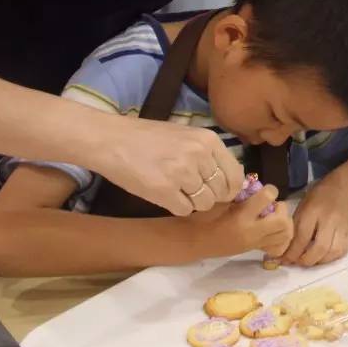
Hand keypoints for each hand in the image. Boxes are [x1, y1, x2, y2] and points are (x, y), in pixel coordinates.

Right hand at [92, 117, 243, 215]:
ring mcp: (182, 173)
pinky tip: (164, 194)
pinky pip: (184, 210)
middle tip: (191, 190)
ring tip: (176, 190)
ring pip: (204, 204)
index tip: (221, 192)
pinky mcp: (164, 190)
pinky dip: (176, 207)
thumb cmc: (148, 137)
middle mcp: (200, 155)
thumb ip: (208, 154)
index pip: (235, 174)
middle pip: (220, 192)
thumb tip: (228, 180)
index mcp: (209, 140)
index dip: (230, 188)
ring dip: (192, 202)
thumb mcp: (186, 135)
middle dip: (209, 196)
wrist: (112, 140)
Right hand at [187, 184, 292, 259]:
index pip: (268, 197)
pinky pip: (277, 247)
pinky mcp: (254, 249)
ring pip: (285, 235)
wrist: (195, 241)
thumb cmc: (204, 216)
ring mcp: (254, 243)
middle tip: (272, 206)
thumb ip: (240, 192)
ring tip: (273, 217)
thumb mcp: (220, 199)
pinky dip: (280, 239)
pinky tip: (272, 231)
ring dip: (284, 222)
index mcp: (241, 215)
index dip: (270, 190)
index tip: (265, 190)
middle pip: (282, 221)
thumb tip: (255, 183)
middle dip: (282, 209)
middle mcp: (251, 231)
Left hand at [282, 179, 347, 266]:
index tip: (284, 260)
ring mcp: (342, 227)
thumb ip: (294, 227)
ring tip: (308, 259)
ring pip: (333, 252)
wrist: (342, 190)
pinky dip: (330, 258)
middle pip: (320, 247)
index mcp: (314, 210)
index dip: (292, 252)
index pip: (303, 236)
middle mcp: (329, 219)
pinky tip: (321, 257)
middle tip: (297, 262)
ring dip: (318, 261)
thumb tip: (283, 249)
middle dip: (306, 260)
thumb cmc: (317, 198)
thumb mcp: (301, 206)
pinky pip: (341, 251)